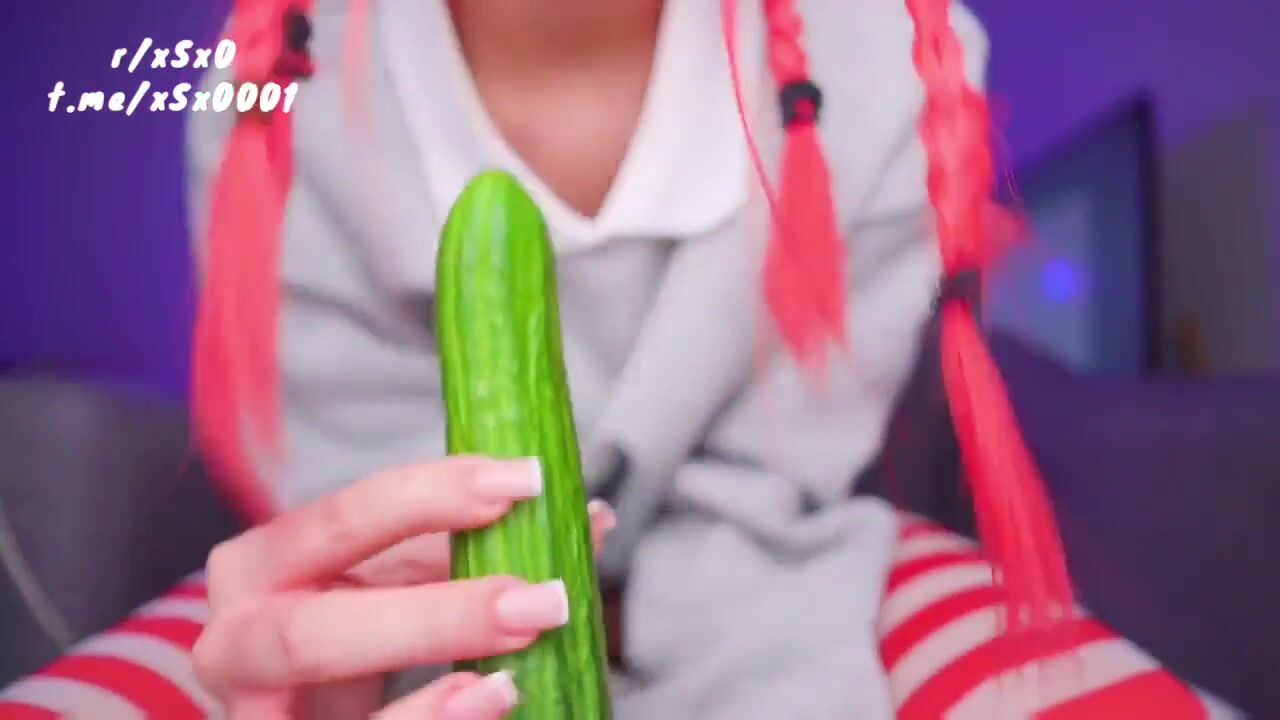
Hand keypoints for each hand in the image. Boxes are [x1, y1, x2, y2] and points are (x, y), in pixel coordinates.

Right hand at [192, 456, 615, 719]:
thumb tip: (588, 519)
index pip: (338, 520)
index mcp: (265, 567)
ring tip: (511, 682)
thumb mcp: (397, 582)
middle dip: (433, 619)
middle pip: (313, 635)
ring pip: (320, 701)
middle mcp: (237, 645)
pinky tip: (489, 706)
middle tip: (540, 601)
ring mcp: (256, 718)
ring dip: (428, 703)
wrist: (300, 708)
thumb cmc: (351, 634)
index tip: (522, 483)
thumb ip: (470, 551)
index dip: (429, 498)